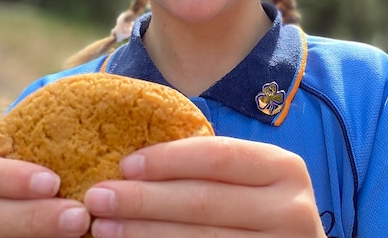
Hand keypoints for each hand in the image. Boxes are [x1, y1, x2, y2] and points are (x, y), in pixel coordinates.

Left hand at [84, 136, 325, 237]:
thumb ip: (209, 168)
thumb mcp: (248, 179)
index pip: (219, 157)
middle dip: (144, 199)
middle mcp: (291, 210)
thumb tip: (133, 163)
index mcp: (285, 169)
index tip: (125, 164)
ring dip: (143, 233)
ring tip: (103, 227)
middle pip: (204, 201)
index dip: (169, 160)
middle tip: (97, 197)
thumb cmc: (258, 209)